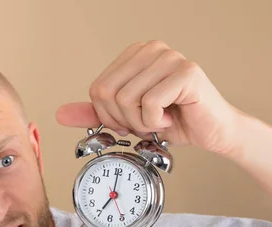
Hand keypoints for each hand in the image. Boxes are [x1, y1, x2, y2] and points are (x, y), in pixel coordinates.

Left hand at [56, 40, 243, 156]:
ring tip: (160, 121)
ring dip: (141, 123)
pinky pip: (150, 104)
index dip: (109, 115)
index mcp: (135, 55)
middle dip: (124, 120)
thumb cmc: (173, 121)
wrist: (211, 132)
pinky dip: (156, 122)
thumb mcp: (126, 118)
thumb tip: (61, 114)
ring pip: (127, 100)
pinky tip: (170, 119)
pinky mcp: (186, 72)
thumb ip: (95, 113)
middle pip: (108, 93)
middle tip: (146, 123)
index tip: (130, 122)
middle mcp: (152, 49)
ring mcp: (170, 58)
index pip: (97, 88)